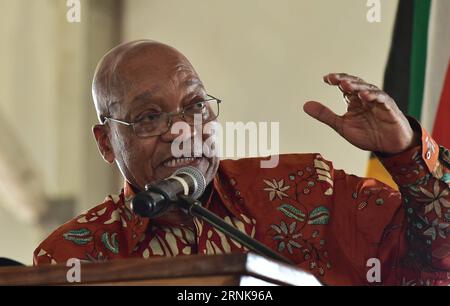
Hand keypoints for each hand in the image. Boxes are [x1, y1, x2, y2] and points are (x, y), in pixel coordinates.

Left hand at [303, 73, 419, 154]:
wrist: (389, 147)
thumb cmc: (368, 134)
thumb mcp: (342, 126)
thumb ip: (325, 115)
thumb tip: (305, 105)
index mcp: (354, 100)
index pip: (344, 85)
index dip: (336, 80)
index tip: (325, 79)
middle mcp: (366, 97)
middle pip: (355, 84)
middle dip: (344, 80)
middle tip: (333, 79)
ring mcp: (378, 101)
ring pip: (367, 88)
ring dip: (356, 86)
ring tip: (345, 85)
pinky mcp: (389, 108)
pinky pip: (382, 99)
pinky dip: (373, 96)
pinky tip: (364, 95)